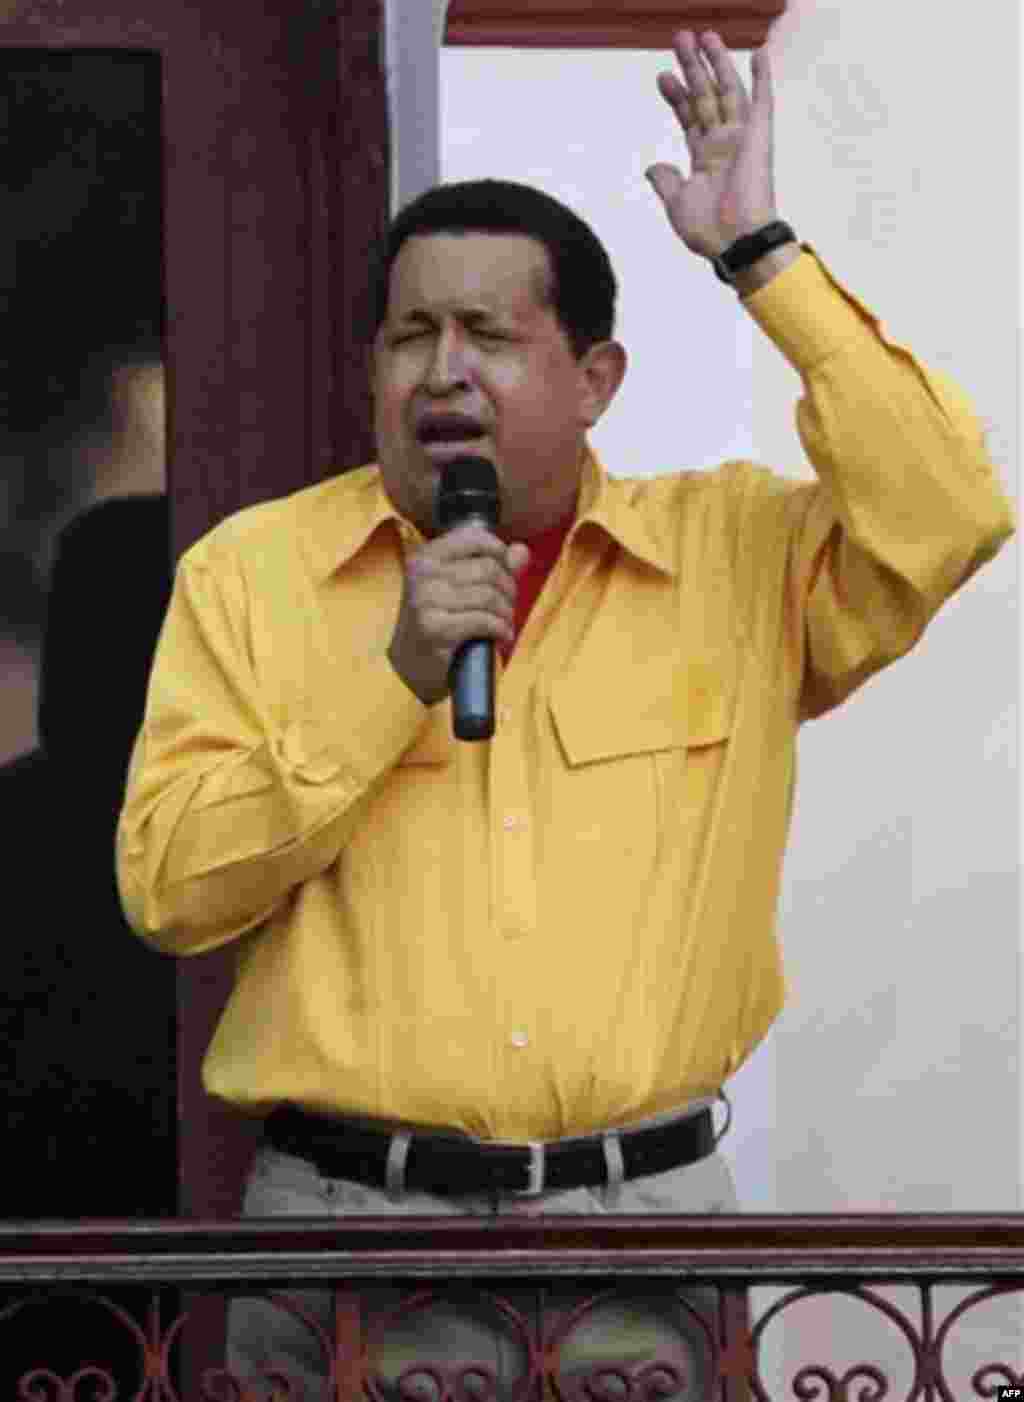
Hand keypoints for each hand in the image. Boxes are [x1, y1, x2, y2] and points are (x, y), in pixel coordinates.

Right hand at [388, 523, 529, 705]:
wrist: (408, 667)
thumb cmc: (437, 624)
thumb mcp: (459, 589)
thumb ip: (492, 566)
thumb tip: (521, 551)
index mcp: (426, 557)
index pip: (475, 537)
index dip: (500, 553)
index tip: (506, 572)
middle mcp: (423, 575)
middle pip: (489, 568)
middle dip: (509, 590)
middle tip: (508, 607)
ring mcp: (427, 601)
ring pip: (489, 596)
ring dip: (507, 613)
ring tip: (504, 623)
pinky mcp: (435, 629)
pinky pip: (484, 621)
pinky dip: (501, 630)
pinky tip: (501, 636)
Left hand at [646, 29, 776, 259]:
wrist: (735, 243)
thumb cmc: (708, 232)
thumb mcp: (677, 204)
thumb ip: (666, 182)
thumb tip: (653, 167)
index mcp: (704, 158)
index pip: (689, 117)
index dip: (676, 96)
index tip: (663, 76)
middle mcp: (723, 144)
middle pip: (705, 96)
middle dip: (693, 67)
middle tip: (680, 38)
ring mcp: (741, 139)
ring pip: (728, 91)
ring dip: (718, 63)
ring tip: (705, 35)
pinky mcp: (760, 138)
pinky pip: (762, 103)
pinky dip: (762, 78)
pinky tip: (758, 53)